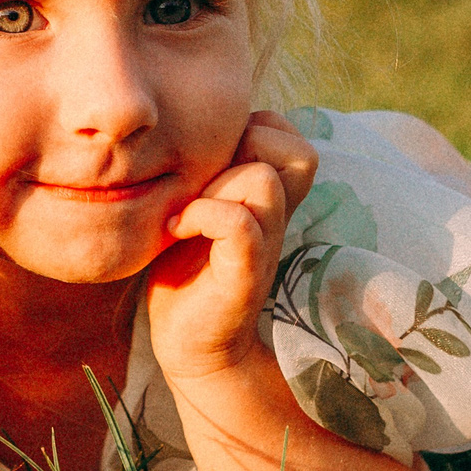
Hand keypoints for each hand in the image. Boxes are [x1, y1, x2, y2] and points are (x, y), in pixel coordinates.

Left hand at [147, 111, 317, 383]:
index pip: (293, 137)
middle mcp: (278, 218)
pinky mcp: (244, 275)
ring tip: (185, 210)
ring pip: (263, 180)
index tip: (215, 160)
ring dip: (217, 186)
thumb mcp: (200, 206)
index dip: (258, 130)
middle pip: (294, 150)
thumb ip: (212, 171)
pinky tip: (176, 229)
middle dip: (242, 150)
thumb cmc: (187, 270)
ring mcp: (266, 247)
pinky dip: (202, 216)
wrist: (190, 346)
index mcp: (271, 198)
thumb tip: (189, 124)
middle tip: (202, 181)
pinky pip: (237, 223)